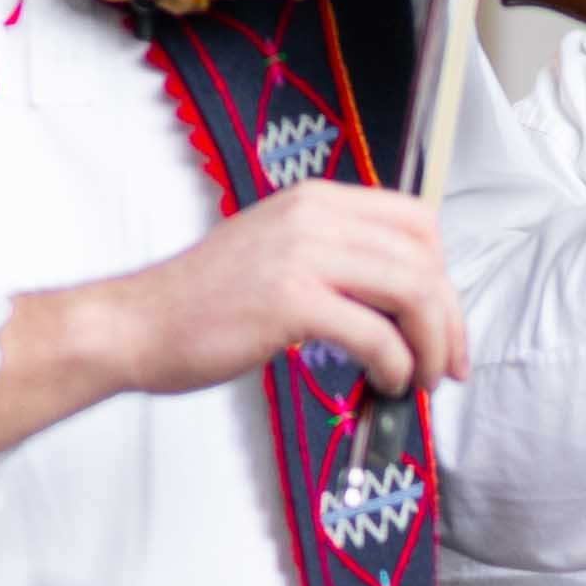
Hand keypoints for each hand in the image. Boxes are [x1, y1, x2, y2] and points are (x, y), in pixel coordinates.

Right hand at [0, 181, 462, 460]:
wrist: (136, 325)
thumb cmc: (206, 303)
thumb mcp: (278, 254)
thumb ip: (336, 259)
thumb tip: (404, 298)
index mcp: (316, 200)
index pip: (418, 220)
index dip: (444, 273)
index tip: (443, 319)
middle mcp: (314, 216)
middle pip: (425, 260)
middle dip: (449, 320)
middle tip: (446, 365)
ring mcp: (301, 255)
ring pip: (413, 292)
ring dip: (429, 345)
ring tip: (417, 380)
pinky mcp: (290, 300)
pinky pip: (375, 335)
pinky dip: (394, 366)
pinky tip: (382, 385)